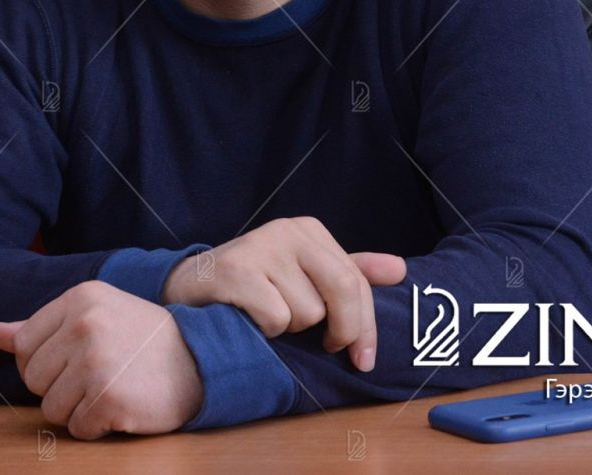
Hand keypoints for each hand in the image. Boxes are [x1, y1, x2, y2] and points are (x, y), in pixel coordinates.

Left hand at [0, 280, 202, 438]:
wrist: (201, 360)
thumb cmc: (143, 340)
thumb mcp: (96, 317)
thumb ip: (43, 327)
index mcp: (79, 299)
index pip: (24, 347)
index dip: (47, 363)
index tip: (78, 360)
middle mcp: (85, 325)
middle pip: (33, 379)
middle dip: (60, 388)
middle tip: (99, 376)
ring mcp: (96, 362)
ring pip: (50, 408)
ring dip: (78, 410)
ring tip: (111, 389)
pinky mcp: (109, 397)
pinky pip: (77, 428)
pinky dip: (97, 426)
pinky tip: (121, 406)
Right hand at [161, 216, 406, 371]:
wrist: (191, 287)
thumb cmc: (255, 285)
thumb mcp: (304, 275)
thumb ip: (350, 273)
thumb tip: (400, 270)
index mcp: (310, 231)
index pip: (357, 280)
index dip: (367, 326)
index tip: (364, 359)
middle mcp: (288, 231)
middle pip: (344, 289)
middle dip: (344, 330)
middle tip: (328, 347)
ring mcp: (261, 247)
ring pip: (308, 312)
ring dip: (292, 329)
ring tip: (269, 316)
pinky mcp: (236, 270)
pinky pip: (276, 318)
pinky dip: (267, 331)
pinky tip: (251, 319)